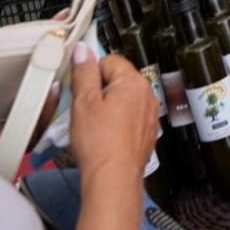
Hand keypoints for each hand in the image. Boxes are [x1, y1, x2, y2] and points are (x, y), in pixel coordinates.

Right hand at [70, 46, 157, 182]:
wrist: (113, 178)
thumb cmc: (100, 144)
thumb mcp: (83, 102)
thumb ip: (84, 73)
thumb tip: (84, 52)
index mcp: (134, 82)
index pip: (111, 60)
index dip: (91, 71)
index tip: (80, 83)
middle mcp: (147, 95)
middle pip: (118, 79)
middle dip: (99, 90)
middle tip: (83, 107)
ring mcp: (149, 114)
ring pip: (124, 99)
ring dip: (108, 107)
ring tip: (93, 124)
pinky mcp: (147, 131)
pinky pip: (130, 117)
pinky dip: (117, 122)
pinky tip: (104, 135)